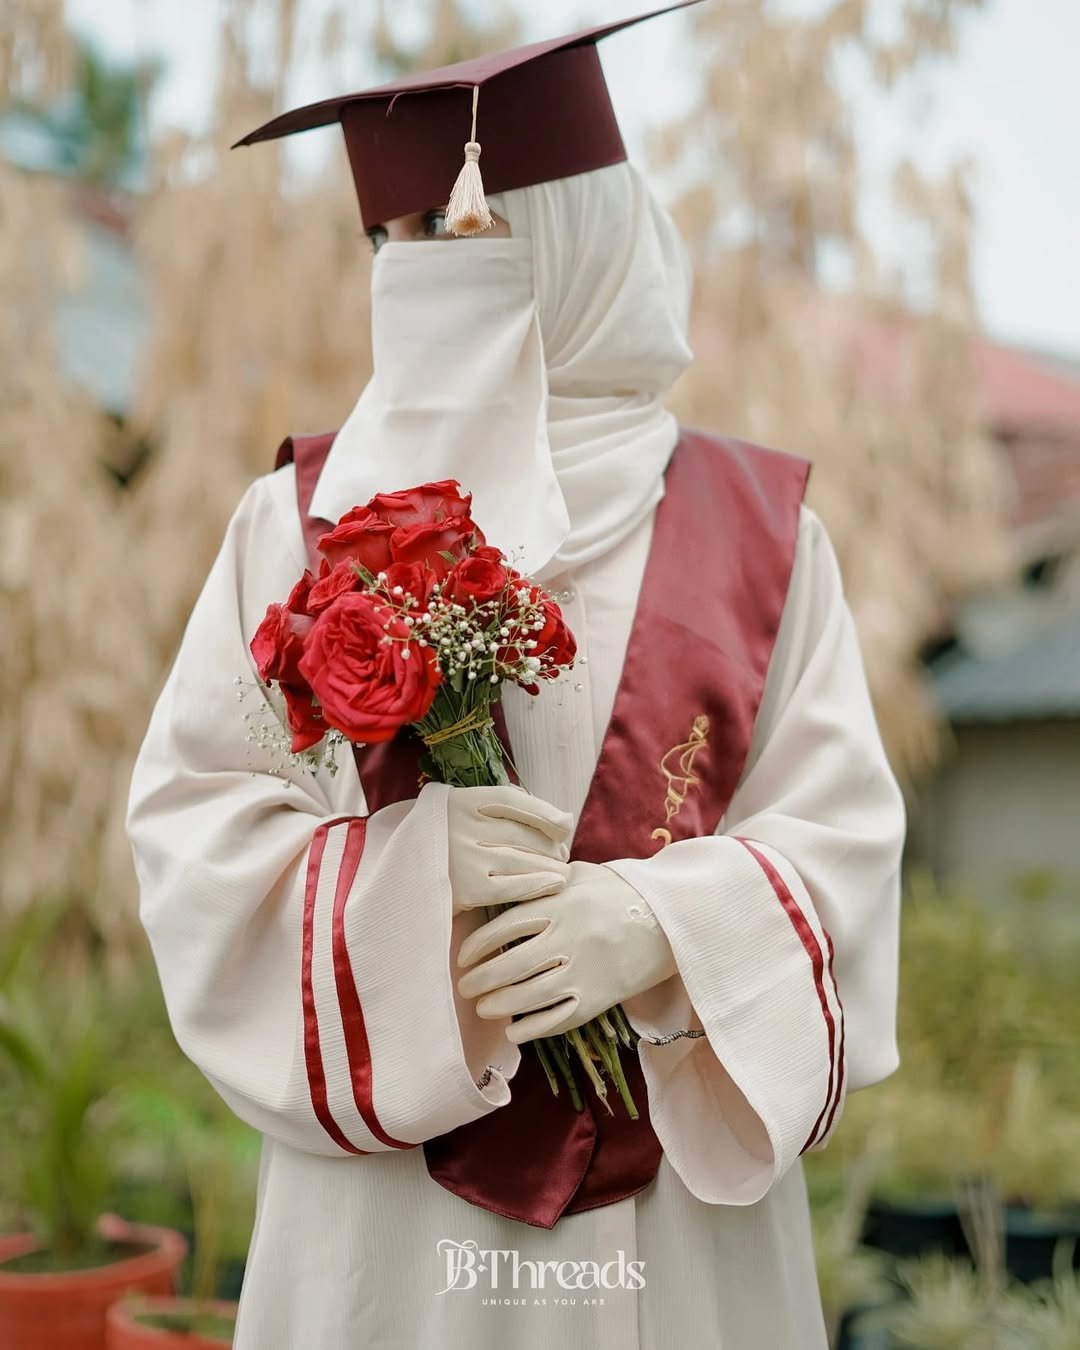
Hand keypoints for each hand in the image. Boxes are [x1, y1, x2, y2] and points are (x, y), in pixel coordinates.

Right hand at [446, 785, 572, 916]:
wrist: (401, 882)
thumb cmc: (444, 845)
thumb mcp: (463, 815)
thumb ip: (507, 807)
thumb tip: (564, 819)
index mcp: (459, 801)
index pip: (513, 800)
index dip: (545, 812)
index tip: (565, 826)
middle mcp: (461, 826)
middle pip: (523, 833)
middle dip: (551, 846)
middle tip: (562, 855)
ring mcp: (463, 857)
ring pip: (524, 860)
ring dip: (551, 867)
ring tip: (562, 872)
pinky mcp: (466, 889)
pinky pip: (515, 886)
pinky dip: (540, 885)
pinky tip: (555, 884)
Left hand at [455, 860, 678, 1041]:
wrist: (673, 918)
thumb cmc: (624, 892)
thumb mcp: (583, 874)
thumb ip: (547, 879)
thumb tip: (513, 882)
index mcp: (561, 904)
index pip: (505, 927)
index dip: (478, 945)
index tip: (463, 957)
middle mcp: (568, 937)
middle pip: (510, 964)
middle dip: (480, 980)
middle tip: (465, 987)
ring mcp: (584, 970)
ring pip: (529, 995)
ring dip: (499, 1005)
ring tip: (484, 1007)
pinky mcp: (599, 997)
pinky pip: (558, 1018)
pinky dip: (532, 1028)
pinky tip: (515, 1031)